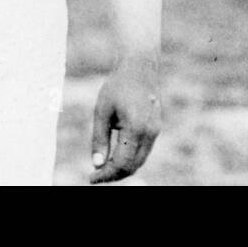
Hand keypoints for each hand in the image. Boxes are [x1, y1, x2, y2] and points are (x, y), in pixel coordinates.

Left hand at [89, 59, 159, 183]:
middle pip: (133, 167)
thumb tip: (97, 165)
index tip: (91, 178)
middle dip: (114, 175)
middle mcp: (150, 133)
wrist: (139, 68)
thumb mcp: (102, 111)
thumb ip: (99, 139)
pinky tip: (115, 157)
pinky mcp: (156, 129)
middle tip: (95, 177)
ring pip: (140, 161)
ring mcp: (155, 132)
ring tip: (103, 169)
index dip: (106, 175)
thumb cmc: (117, 86)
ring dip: (123, 169)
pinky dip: (130, 159)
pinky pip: (143, 152)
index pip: (121, 163)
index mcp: (135, 128)